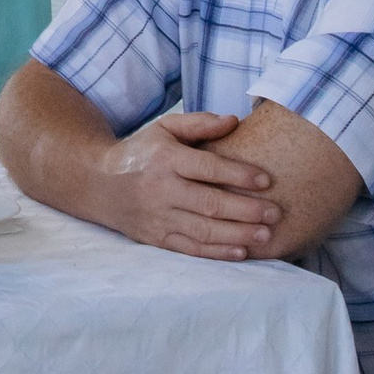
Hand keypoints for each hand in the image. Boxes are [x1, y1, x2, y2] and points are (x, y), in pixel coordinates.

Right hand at [88, 110, 281, 261]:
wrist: (98, 183)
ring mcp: (158, 218)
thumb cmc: (141, 152)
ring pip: (203, 230)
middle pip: (209, 204)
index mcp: (166, 160)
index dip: (239, 175)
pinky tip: (240, 252)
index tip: (266, 181)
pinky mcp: (156, 239)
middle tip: (275, 213)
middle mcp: (161, 190)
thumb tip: (234, 121)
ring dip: (237, 235)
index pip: (207, 169)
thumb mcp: (164, 128)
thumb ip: (199, 123)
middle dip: (246, 211)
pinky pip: (190, 249)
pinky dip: (216, 253)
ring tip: (266, 235)